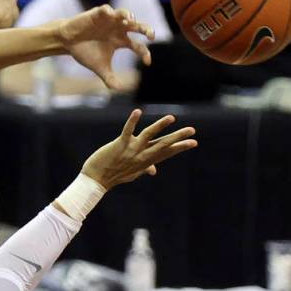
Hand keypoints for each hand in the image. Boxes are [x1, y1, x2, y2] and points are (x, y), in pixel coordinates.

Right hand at [58, 6, 153, 89]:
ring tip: (131, 20)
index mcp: (121, 41)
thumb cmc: (85, 52)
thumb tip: (119, 90)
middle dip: (145, 29)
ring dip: (128, 15)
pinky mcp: (97, 14)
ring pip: (124, 14)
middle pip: (137, 26)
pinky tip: (111, 15)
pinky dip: (109, 11)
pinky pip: (105, 9)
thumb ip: (110, 79)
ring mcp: (109, 21)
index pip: (138, 46)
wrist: (68, 42)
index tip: (147, 62)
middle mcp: (118, 29)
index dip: (144, 53)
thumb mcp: (99, 68)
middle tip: (151, 35)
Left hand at [82, 109, 196, 188]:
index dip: (180, 147)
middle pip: (163, 144)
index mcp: (146, 160)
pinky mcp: (120, 145)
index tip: (194, 142)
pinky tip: (138, 112)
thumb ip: (145, 168)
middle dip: (178, 137)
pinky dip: (132, 121)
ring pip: (149, 135)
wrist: (97, 179)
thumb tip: (153, 171)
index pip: (167, 152)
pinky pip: (127, 131)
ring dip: (160, 126)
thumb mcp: (133, 172)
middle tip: (192, 130)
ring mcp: (131, 150)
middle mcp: (141, 155)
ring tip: (171, 118)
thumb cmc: (115, 174)